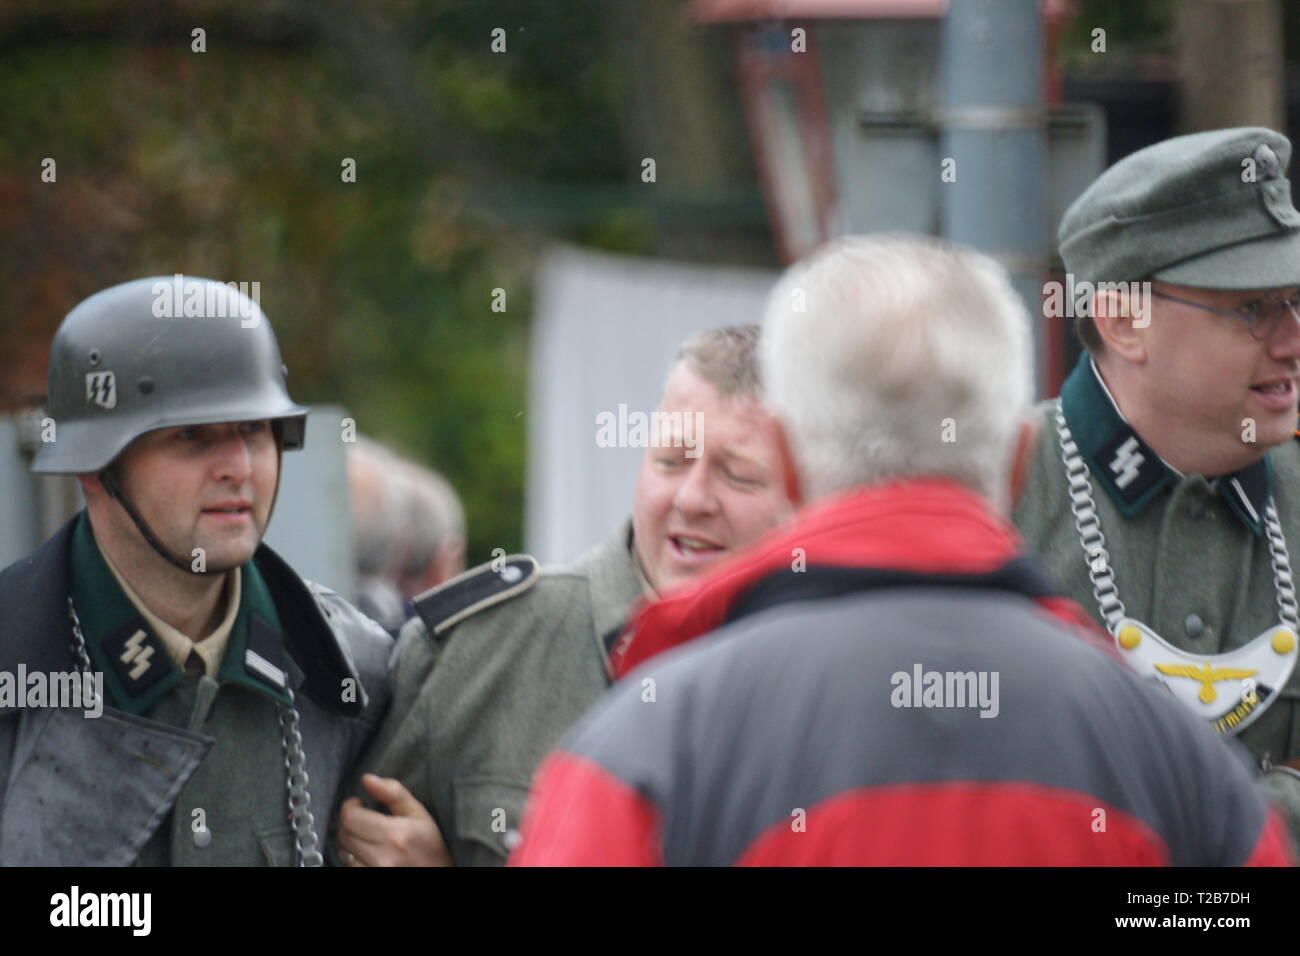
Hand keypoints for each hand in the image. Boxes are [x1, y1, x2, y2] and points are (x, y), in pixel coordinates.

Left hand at [336, 774, 452, 866]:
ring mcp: (374, 871)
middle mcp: (382, 857)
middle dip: (348, 821)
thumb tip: (366, 778)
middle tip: (361, 818)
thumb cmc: (430, 844)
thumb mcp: (419, 813)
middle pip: (344, 834)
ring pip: (343, 852)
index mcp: (394, 834)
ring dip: (348, 840)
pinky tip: (364, 851)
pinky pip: (348, 866)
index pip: (350, 818)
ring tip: (363, 835)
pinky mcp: (371, 879)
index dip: (350, 806)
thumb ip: (393, 792)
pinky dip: (352, 856)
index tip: (359, 804)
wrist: (439, 873)